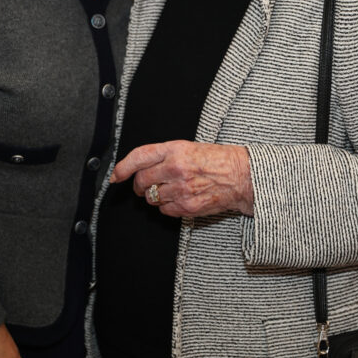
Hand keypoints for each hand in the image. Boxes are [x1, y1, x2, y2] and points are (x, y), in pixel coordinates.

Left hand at [110, 140, 253, 217]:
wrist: (241, 176)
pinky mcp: (188, 207)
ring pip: (151, 198)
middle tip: (144, 185)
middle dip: (139, 185)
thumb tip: (139, 167)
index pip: (139, 157)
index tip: (116, 175)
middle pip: (142, 181)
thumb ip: (163, 155)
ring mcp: (182, 189)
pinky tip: (179, 199)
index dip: (122, 168)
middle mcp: (176, 168)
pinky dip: (167, 207)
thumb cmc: (216, 160)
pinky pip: (165, 210)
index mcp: (175, 149)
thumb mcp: (188, 147)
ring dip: (154, 196)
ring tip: (169, 190)